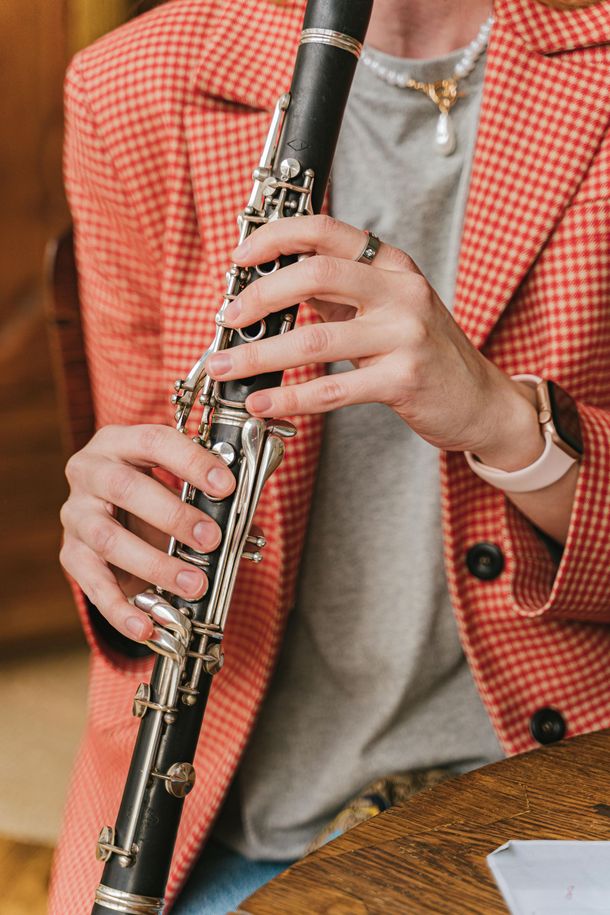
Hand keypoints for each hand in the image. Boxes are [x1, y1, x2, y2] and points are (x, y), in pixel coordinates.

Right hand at [59, 424, 234, 641]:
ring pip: (109, 540)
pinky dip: (121, 610)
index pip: (154, 442)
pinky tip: (147, 626)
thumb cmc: (148, 490)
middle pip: (126, 490)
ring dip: (156, 565)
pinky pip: (93, 584)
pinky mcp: (71, 554)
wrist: (104, 509)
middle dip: (174, 516)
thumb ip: (209, 496)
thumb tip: (251, 530)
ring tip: (195, 584)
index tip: (226, 485)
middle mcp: (89, 472)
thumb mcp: (174, 480)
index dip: (191, 462)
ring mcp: (76, 514)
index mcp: (119, 442)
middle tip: (212, 539)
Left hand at [206, 215, 542, 466]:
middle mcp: (401, 291)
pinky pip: (333, 389)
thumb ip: (338, 294)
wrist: (479, 400)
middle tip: (229, 318)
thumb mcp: (386, 309)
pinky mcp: (404, 379)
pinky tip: (263, 404)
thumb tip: (271, 289)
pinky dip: (290, 398)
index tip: (240, 258)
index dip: (275, 237)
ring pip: (314, 338)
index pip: (325, 230)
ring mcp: (405, 334)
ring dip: (260, 355)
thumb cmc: (425, 354)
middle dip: (260, 296)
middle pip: (314, 274)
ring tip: (226, 367)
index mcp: (391, 265)